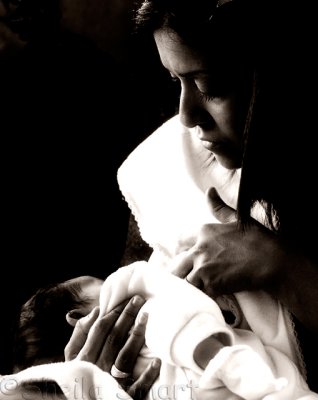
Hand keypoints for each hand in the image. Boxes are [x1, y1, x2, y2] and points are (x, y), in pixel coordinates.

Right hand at [65, 296, 160, 399]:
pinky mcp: (124, 397)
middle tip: (139, 300)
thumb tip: (95, 311)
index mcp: (83, 358)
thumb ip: (80, 333)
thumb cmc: (80, 373)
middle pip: (114, 338)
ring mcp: (111, 384)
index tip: (126, 298)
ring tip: (146, 317)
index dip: (113, 312)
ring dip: (136, 336)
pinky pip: (137, 387)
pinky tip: (157, 360)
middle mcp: (97, 369)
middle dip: (127, 316)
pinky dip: (147, 375)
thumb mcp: (73, 356)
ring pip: (125, 357)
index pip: (100, 329)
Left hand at [171, 187, 286, 297]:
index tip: (186, 259)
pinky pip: (195, 293)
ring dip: (187, 286)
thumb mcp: (237, 218)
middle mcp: (200, 248)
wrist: (274, 261)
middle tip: (187, 280)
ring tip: (194, 292)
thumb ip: (219, 207)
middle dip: (179, 272)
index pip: (180, 241)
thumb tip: (209, 190)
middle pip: (176, 263)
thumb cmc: (259, 239)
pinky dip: (198, 297)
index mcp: (204, 231)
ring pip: (182, 280)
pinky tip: (205, 298)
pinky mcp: (210, 283)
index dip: (181, 251)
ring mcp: (203, 266)